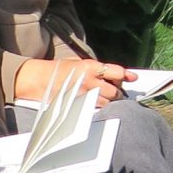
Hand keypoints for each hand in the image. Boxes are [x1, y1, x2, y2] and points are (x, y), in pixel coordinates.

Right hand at [13, 56, 131, 106]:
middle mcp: (89, 82)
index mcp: (90, 67)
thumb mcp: (79, 63)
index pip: (116, 73)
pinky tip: (96, 103)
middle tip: (115, 90)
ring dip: (110, 101)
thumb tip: (115, 74)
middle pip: (115, 91)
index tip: (133, 77)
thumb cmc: (59, 70)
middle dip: (118, 91)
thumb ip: (97, 69)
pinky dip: (99, 107)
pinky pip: (96, 110)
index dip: (126, 76)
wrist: (39, 80)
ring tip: (104, 97)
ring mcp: (84, 96)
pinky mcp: (79, 107)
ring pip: (107, 103)